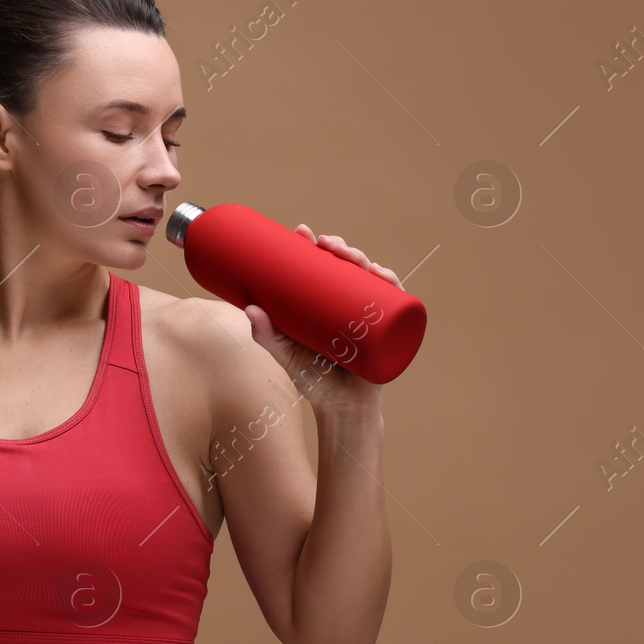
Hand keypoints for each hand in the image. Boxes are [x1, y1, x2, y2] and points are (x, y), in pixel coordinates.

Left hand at [243, 225, 401, 409]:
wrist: (341, 411)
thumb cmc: (314, 382)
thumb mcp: (285, 355)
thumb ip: (266, 336)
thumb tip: (249, 307)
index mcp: (327, 304)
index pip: (323, 267)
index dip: (314, 246)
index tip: (301, 232)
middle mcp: (351, 305)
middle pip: (349, 267)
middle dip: (340, 248)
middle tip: (324, 243)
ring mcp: (371, 317)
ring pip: (371, 279)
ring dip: (363, 260)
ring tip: (349, 256)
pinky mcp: (387, 331)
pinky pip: (395, 304)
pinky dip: (393, 286)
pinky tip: (382, 274)